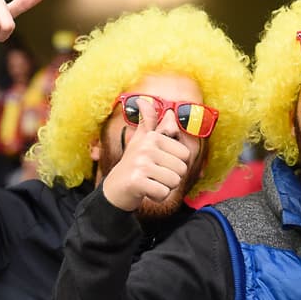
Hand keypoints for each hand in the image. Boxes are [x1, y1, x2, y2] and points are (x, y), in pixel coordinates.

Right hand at [100, 97, 190, 211]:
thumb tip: (150, 102)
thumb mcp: (142, 140)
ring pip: (174, 182)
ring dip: (165, 187)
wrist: (115, 188)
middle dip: (171, 177)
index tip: (159, 164)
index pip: (185, 155)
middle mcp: (146, 147)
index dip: (176, 164)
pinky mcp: (136, 182)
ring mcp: (140, 164)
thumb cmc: (134, 163)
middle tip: (154, 175)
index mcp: (152, 137)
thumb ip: (150, 122)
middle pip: (182, 169)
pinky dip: (158, 197)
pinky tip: (146, 191)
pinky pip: (163, 193)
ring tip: (150, 182)